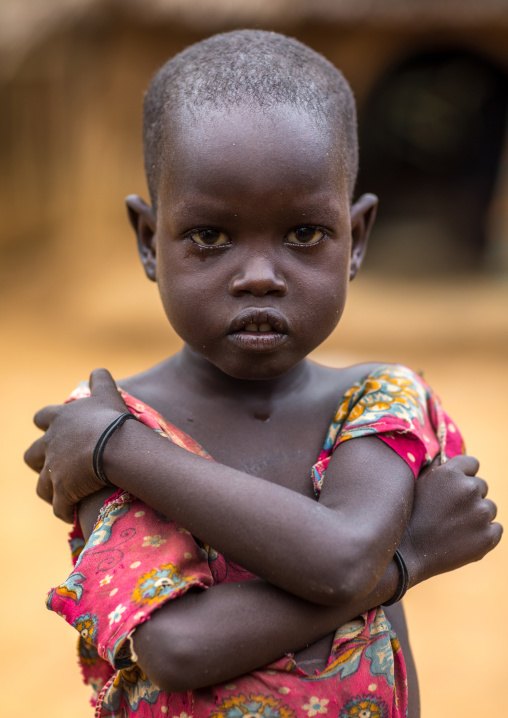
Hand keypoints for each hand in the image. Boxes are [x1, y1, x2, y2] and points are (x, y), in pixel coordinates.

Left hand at [24, 369, 128, 522]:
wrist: (113, 447)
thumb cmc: (111, 419)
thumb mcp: (107, 393)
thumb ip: (100, 381)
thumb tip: (98, 371)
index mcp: (59, 420)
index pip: (42, 418)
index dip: (46, 423)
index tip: (52, 427)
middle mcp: (51, 445)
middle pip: (32, 455)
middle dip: (40, 460)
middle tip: (56, 465)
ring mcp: (54, 470)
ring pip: (41, 485)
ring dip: (50, 490)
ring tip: (63, 495)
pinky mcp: (62, 491)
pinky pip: (59, 506)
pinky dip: (64, 510)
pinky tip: (72, 513)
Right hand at [400, 455, 501, 585]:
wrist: (408, 552)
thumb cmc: (410, 515)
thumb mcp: (418, 483)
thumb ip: (437, 468)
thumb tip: (448, 458)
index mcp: (451, 473)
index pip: (473, 464)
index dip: (464, 475)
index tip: (455, 487)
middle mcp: (469, 489)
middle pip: (481, 486)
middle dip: (470, 496)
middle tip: (451, 511)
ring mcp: (481, 513)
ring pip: (490, 508)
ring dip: (477, 514)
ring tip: (455, 527)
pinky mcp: (489, 536)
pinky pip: (496, 528)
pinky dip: (484, 533)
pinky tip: (465, 538)